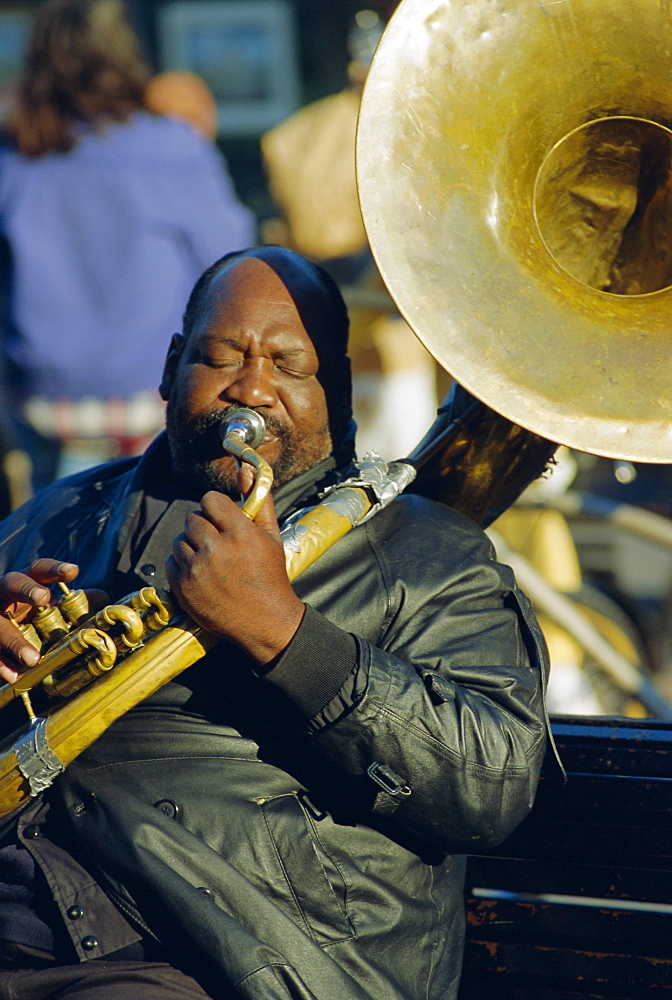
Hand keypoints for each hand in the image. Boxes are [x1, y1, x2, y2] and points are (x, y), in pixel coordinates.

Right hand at [0, 559, 79, 682]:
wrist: (2, 635)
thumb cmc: (32, 614)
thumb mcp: (52, 607)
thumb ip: (77, 603)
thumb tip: (103, 600)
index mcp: (27, 582)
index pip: (39, 569)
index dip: (54, 568)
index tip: (72, 571)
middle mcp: (6, 594)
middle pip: (12, 583)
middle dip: (27, 589)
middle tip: (42, 598)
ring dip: (14, 641)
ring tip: (32, 658)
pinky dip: (1, 664)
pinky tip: (13, 676)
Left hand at [166, 473, 304, 665]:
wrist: (265, 622)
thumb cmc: (270, 577)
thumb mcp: (271, 536)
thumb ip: (258, 500)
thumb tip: (246, 469)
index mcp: (240, 533)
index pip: (210, 500)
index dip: (217, 508)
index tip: (224, 519)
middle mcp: (215, 549)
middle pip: (193, 518)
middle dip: (205, 526)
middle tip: (219, 541)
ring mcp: (196, 570)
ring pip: (180, 539)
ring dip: (192, 545)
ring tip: (211, 559)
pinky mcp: (183, 588)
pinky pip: (171, 561)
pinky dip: (183, 564)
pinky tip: (201, 573)